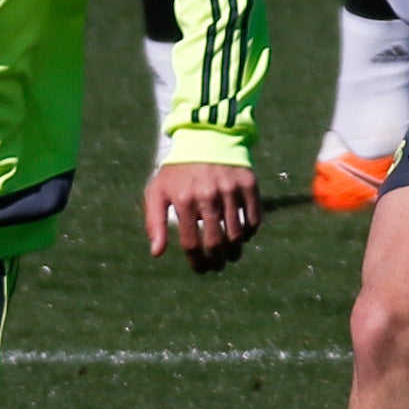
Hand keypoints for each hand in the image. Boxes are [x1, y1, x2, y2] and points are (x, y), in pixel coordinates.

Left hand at [141, 160, 259, 273]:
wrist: (206, 138)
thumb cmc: (178, 171)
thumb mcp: (158, 192)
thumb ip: (154, 222)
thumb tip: (157, 253)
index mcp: (184, 200)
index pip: (192, 243)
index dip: (197, 262)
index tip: (201, 269)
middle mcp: (208, 196)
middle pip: (216, 242)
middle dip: (217, 261)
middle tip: (218, 266)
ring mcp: (230, 190)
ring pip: (236, 233)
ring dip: (235, 251)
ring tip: (231, 255)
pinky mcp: (248, 184)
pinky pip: (254, 218)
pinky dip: (250, 231)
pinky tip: (243, 236)